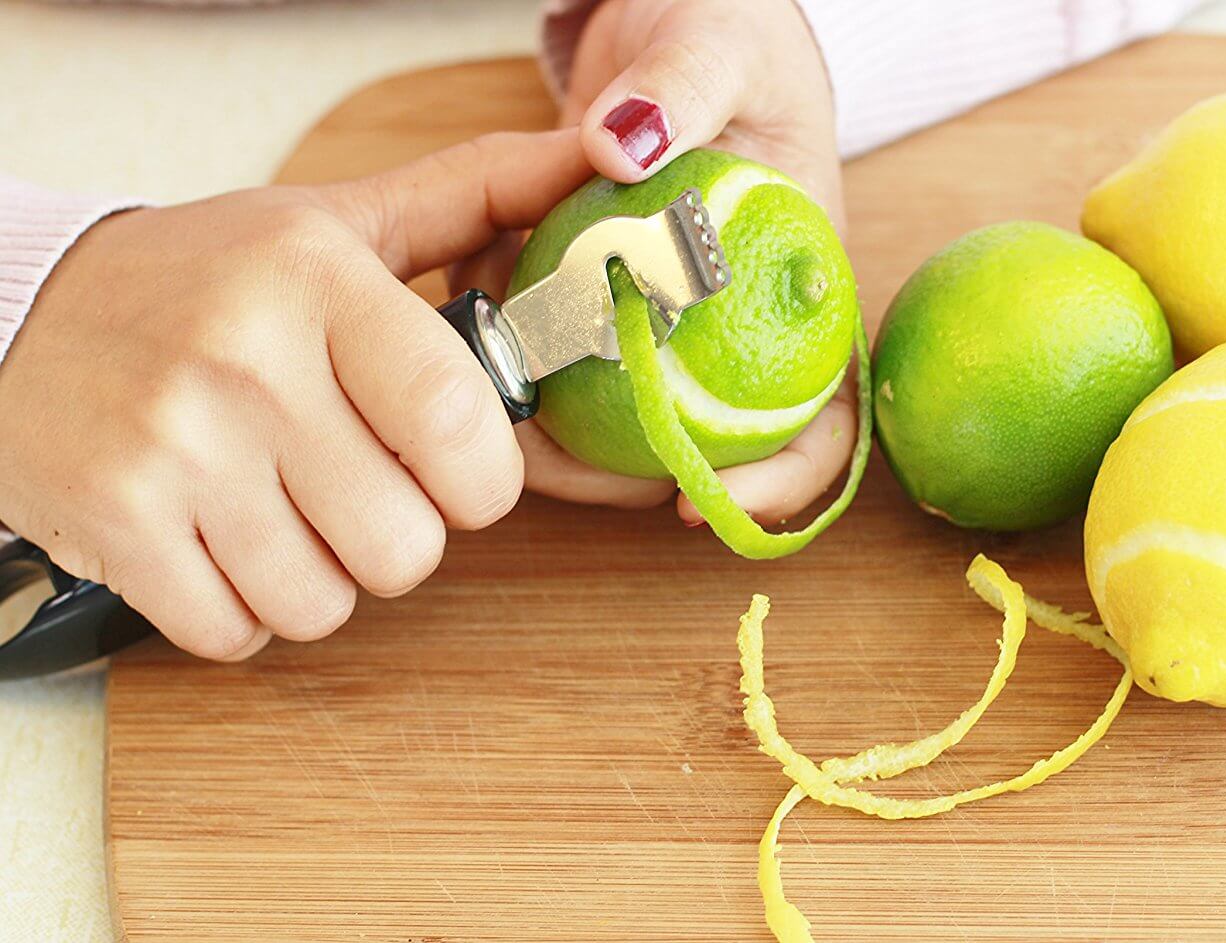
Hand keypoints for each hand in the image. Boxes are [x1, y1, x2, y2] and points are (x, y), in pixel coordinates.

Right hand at [0, 131, 593, 660]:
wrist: (15, 312)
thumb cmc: (202, 277)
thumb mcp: (335, 220)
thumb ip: (477, 193)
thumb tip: (597, 163)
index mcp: (317, 280)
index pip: (459, 425)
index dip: (482, 479)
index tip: (458, 469)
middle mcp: (244, 362)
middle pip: (406, 546)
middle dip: (400, 537)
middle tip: (358, 486)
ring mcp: (173, 450)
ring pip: (326, 604)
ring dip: (321, 578)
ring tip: (283, 508)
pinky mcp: (117, 525)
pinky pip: (239, 633)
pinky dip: (244, 610)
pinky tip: (223, 540)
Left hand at [453, 0, 857, 526]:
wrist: (678, 18)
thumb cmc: (730, 30)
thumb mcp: (721, 41)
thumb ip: (684, 86)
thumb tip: (623, 147)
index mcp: (799, 288)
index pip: (821, 413)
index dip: (780, 478)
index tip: (701, 503)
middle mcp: (739, 323)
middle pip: (708, 441)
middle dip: (628, 476)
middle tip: (544, 464)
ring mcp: (669, 321)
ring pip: (626, 416)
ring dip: (560, 429)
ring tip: (494, 402)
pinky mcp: (604, 302)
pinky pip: (566, 354)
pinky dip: (523, 355)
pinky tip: (479, 322)